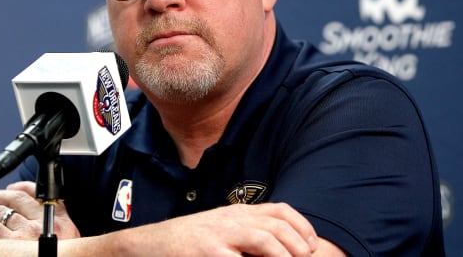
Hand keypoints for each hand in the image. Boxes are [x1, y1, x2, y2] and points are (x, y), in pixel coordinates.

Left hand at [0, 181, 79, 239]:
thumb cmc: (63, 253)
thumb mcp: (70, 235)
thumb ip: (57, 219)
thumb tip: (42, 210)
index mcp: (59, 215)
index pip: (36, 192)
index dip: (19, 187)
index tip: (10, 189)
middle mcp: (44, 220)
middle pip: (15, 200)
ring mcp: (29, 231)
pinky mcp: (14, 243)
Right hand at [114, 202, 319, 256]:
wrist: (151, 244)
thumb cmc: (189, 241)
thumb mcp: (221, 228)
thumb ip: (246, 232)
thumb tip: (279, 248)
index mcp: (238, 212)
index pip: (280, 210)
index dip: (302, 226)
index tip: (311, 245)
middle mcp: (232, 219)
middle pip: (277, 226)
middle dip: (297, 245)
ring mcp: (220, 235)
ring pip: (265, 241)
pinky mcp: (207, 252)